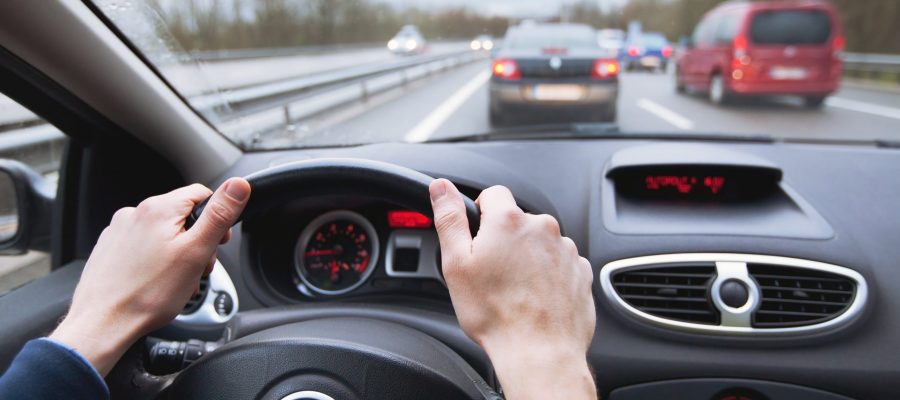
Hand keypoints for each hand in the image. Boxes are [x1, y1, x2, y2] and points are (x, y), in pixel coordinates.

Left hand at [50, 178, 250, 375]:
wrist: (103, 323)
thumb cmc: (148, 293)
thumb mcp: (196, 251)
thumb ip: (219, 215)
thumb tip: (239, 185)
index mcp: (159, 208)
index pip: (201, 194)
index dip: (217, 218)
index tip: (219, 242)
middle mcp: (134, 213)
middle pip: (182, 216)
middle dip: (197, 241)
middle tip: (198, 268)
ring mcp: (119, 231)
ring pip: (163, 233)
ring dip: (178, 253)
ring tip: (177, 281)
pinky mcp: (110, 249)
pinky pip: (144, 247)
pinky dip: (156, 261)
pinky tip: (157, 282)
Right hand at [429, 179, 596, 399]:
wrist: (539, 352)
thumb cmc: (495, 314)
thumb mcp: (456, 264)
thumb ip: (449, 218)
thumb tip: (441, 187)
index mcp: (509, 220)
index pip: (494, 194)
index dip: (481, 215)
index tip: (478, 239)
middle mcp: (543, 228)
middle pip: (518, 221)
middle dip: (505, 241)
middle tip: (492, 274)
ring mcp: (566, 250)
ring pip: (540, 244)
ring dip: (528, 259)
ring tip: (515, 292)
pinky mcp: (581, 272)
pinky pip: (560, 264)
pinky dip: (548, 276)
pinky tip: (535, 299)